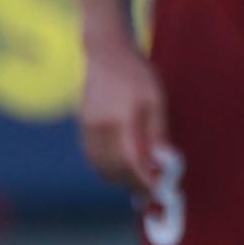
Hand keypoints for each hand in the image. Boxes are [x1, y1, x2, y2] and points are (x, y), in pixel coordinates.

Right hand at [80, 39, 172, 199]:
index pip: (130, 162)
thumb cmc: (135, 73)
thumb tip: (161, 163)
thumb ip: (157, 133)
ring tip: (139, 179)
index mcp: (119, 120)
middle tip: (151, 191)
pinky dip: (107, 168)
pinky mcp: (82, 128)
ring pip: (101, 168)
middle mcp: (98, 129)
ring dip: (119, 179)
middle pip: (114, 170)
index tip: (158, 191)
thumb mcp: (155, 100)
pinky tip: (123, 165)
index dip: (144, 181)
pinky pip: (93, 158)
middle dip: (133, 185)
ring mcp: (87, 129)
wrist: (104, 53)